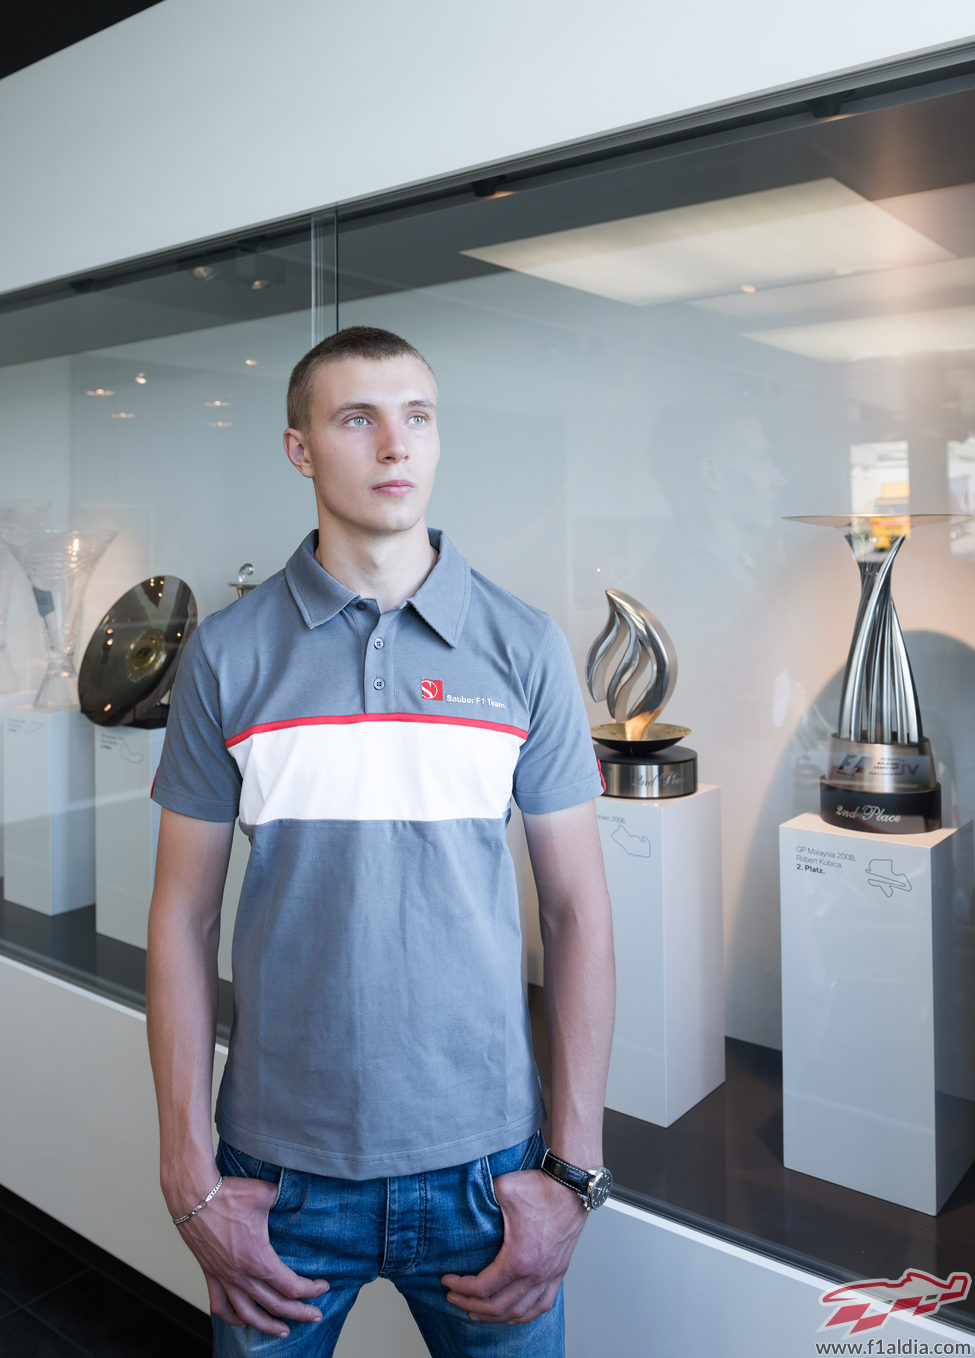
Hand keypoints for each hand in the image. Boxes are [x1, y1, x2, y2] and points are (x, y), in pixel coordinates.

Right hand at [175, 1176, 328, 1336]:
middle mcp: (242, 1275)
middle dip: (299, 1313)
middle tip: (315, 1316)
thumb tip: (297, 1192)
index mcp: (259, 1260)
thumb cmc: (228, 1195)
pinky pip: (220, 1305)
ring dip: (267, 1326)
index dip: (311, 1290)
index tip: (323, 1287)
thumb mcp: (266, 1193)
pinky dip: (232, 1318)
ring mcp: (224, 1277)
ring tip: (283, 1331)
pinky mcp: (210, 1274)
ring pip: (248, 1314)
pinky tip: (243, 1321)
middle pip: (275, 1305)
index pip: (291, 1286)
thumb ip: (285, 1197)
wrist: (194, 1197)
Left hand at [442, 1168, 585, 1323]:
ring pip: (519, 1312)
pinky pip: (542, 1305)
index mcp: (518, 1259)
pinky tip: (511, 1316)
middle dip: (470, 1305)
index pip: (482, 1287)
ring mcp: (548, 1276)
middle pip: (497, 1306)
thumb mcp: (502, 1190)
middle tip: (454, 1298)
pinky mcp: (558, 1272)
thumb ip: (479, 1197)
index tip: (446, 1281)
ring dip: (494, 1316)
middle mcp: (535, 1274)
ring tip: (476, 1312)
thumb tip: (462, 1199)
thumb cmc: (540, 1189)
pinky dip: (523, 1315)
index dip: (460, 1287)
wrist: (571, 1187)